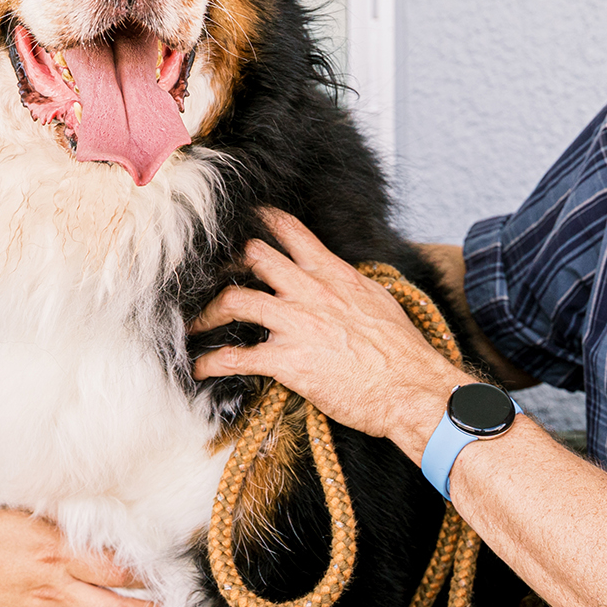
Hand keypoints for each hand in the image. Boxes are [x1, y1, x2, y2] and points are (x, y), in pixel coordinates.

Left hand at [190, 209, 466, 459]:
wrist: (411, 387)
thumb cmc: (402, 352)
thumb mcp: (379, 302)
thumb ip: (351, 287)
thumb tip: (342, 283)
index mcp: (334, 274)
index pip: (292, 232)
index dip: (264, 221)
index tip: (245, 220)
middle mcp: (310, 290)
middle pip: (254, 257)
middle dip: (226, 265)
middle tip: (210, 278)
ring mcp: (296, 323)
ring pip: (235, 300)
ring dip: (208, 313)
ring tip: (196, 325)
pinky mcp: (287, 360)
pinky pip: (236, 356)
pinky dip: (211, 362)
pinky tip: (200, 368)